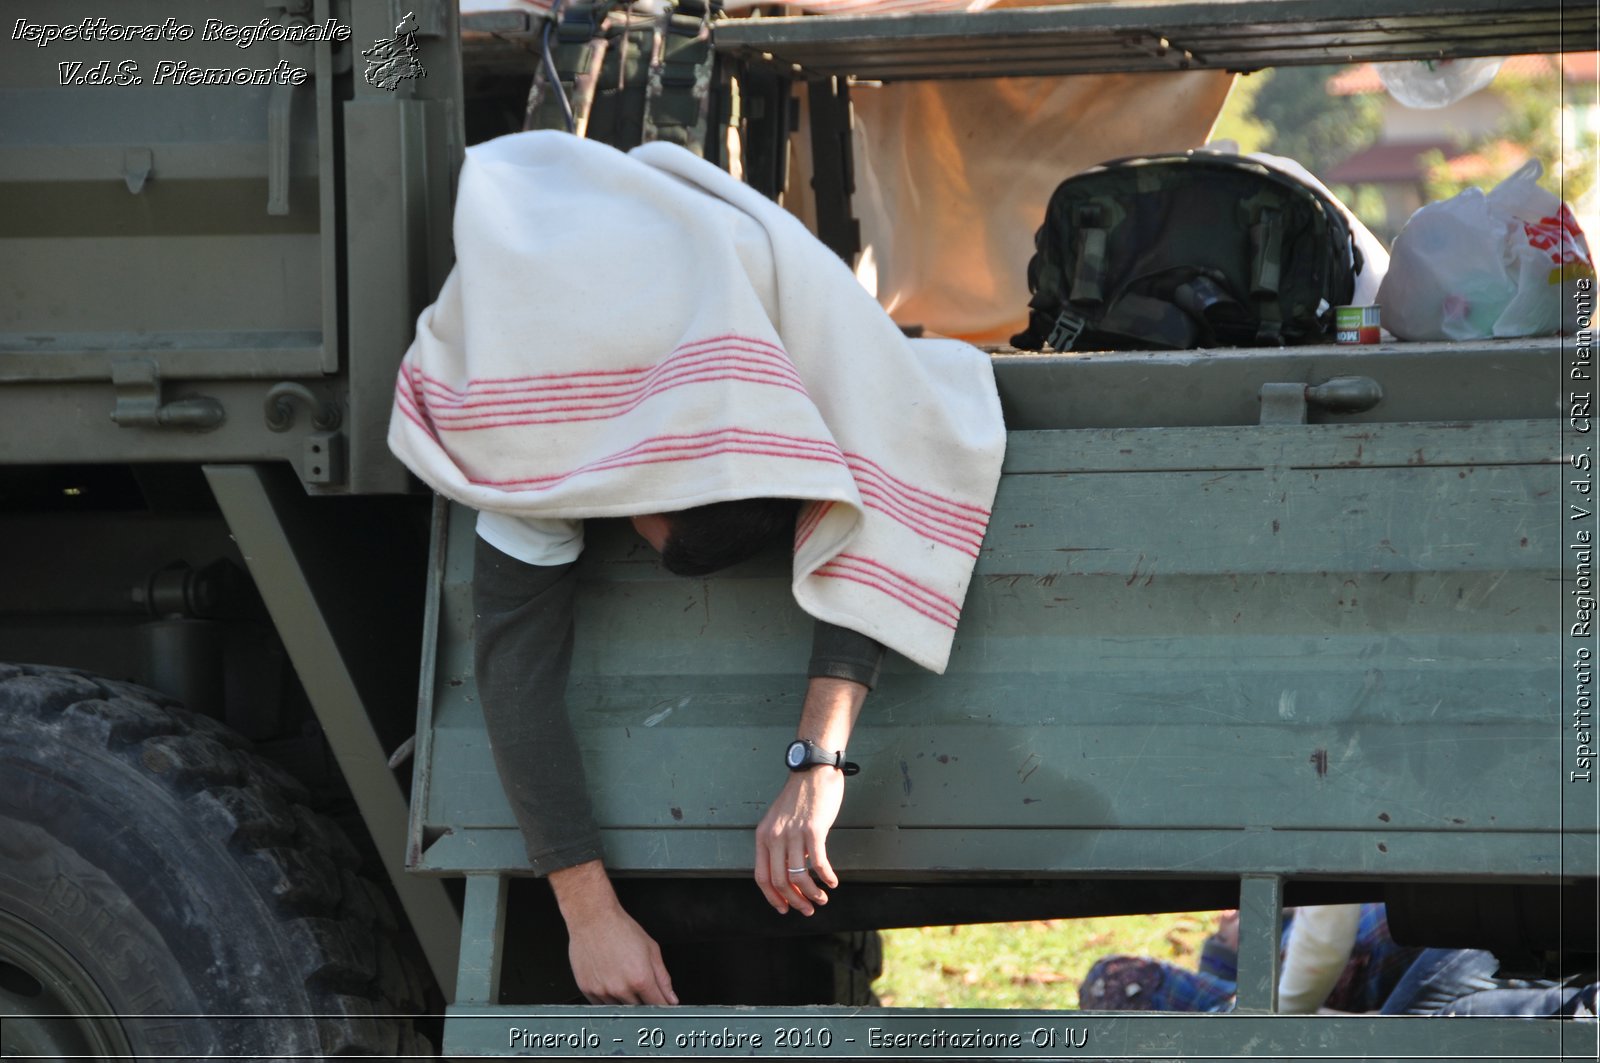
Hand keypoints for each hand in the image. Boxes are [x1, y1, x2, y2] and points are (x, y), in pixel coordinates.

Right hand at [549, 860, 677, 1004]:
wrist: (593, 919)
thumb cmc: (621, 929)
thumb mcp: (651, 949)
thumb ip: (663, 977)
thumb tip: (671, 997)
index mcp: (641, 979)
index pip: (657, 1005)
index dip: (663, 1006)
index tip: (663, 1003)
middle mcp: (621, 988)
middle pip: (639, 1010)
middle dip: (644, 1001)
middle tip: (639, 983)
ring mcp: (603, 991)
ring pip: (620, 1009)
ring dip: (625, 1001)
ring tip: (621, 976)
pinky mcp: (588, 989)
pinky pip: (601, 1005)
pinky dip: (608, 999)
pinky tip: (609, 980)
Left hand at [754, 768, 846, 915]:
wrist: (812, 771)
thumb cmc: (799, 797)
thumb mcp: (779, 821)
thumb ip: (781, 845)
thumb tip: (791, 873)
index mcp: (763, 836)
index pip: (762, 877)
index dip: (773, 898)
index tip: (785, 908)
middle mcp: (774, 837)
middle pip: (780, 881)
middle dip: (795, 901)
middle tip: (808, 910)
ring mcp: (793, 834)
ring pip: (799, 876)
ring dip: (811, 894)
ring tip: (822, 899)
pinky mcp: (813, 830)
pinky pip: (818, 863)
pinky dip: (826, 877)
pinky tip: (832, 882)